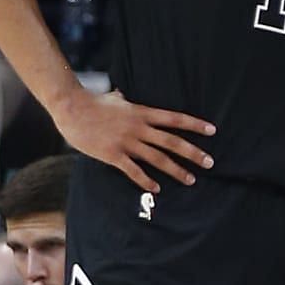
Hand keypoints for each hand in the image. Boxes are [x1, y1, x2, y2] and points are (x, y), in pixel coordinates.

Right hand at [51, 88, 215, 193]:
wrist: (71, 109)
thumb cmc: (93, 102)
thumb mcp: (115, 98)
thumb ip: (125, 100)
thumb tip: (125, 95)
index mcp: (142, 112)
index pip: (175, 119)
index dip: (195, 125)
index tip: (212, 130)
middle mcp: (138, 127)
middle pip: (172, 141)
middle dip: (193, 152)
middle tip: (210, 162)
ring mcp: (126, 142)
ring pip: (157, 158)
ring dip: (176, 170)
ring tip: (191, 179)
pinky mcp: (112, 155)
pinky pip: (133, 171)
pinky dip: (146, 181)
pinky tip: (157, 189)